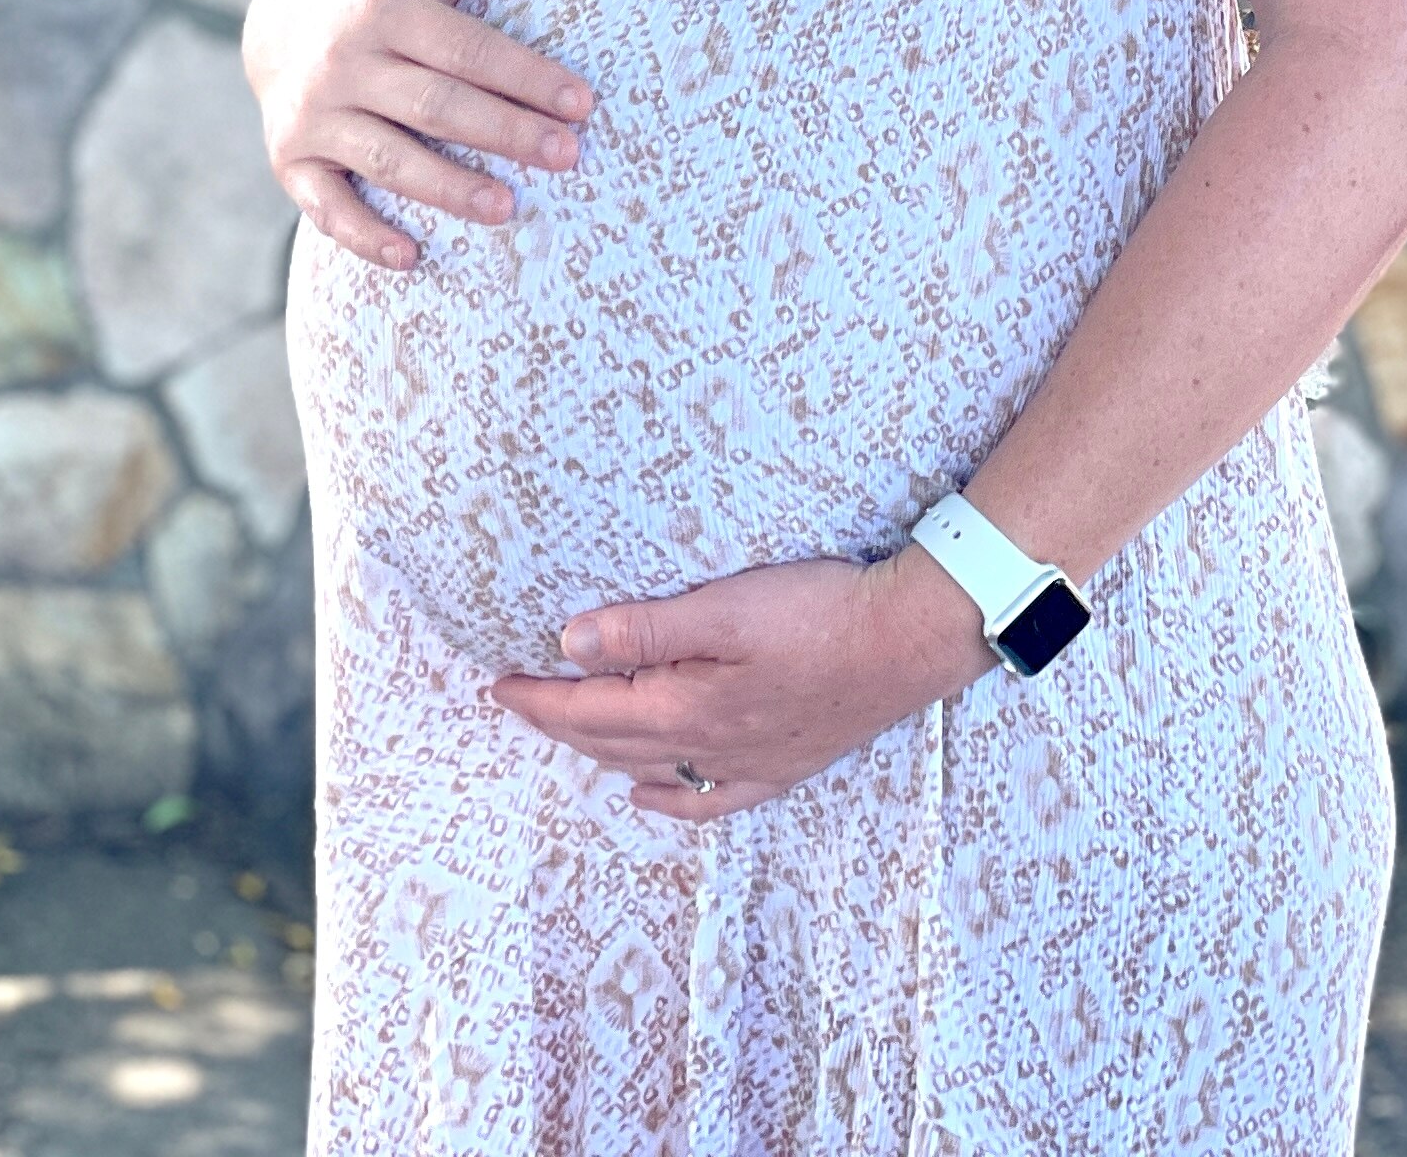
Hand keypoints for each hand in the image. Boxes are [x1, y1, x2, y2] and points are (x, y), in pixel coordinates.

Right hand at [242, 0, 593, 270]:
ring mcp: (313, 115)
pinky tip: (410, 256)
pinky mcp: (290, 161)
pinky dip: (365, 236)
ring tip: (508, 207)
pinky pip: (328, 208)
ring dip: (449, 188)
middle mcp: (341, 62)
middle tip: (568, 156)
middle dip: (505, 132)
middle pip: (435, 106)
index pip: (466, 48)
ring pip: (389, 159)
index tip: (582, 103)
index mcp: (381, 8)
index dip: (526, 76)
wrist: (280, 19)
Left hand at [490, 549, 995, 820]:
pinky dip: (668, 798)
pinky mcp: (782, 764)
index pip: (590, 709)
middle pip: (611, 744)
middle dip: (557, 724)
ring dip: (601, 754)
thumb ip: (646, 629)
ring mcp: (747, 763)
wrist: (909, 642)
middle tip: (516, 702)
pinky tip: (649, 794)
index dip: (539, 700)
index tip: (497, 685)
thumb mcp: (724, 607)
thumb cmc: (820, 614)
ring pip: (652, 770)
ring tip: (567, 734)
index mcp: (686, 709)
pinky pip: (708, 798)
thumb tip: (570, 646)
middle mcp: (708, 749)